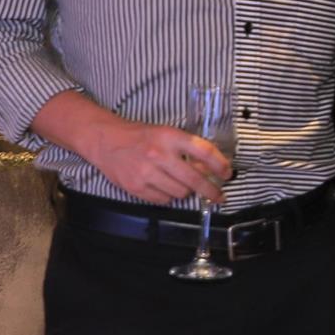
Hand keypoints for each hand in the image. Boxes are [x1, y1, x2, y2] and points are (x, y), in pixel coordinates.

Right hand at [87, 121, 230, 205]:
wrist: (106, 141)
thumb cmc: (141, 136)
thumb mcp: (166, 133)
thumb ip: (187, 148)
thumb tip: (210, 167)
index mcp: (170, 137)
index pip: (203, 151)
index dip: (220, 165)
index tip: (227, 173)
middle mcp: (159, 155)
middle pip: (195, 179)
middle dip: (211, 190)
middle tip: (219, 196)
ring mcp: (146, 173)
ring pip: (180, 193)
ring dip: (186, 192)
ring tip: (183, 185)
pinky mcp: (136, 187)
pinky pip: (164, 200)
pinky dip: (169, 196)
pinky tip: (165, 187)